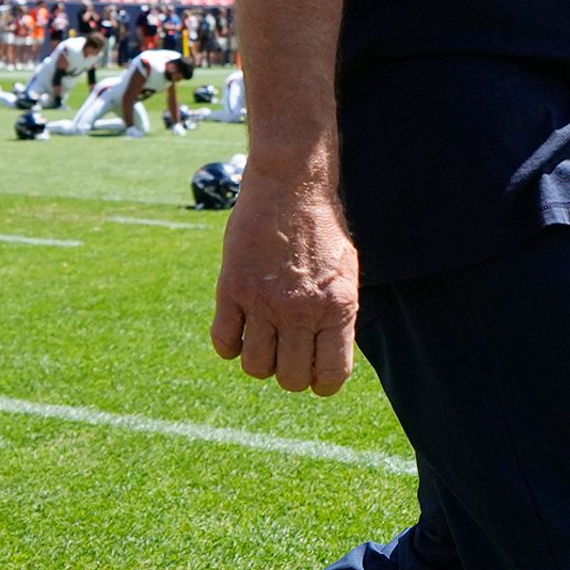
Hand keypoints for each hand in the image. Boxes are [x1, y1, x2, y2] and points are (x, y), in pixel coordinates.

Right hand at [212, 161, 357, 393]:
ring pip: (255, 367)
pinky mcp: (232, 288)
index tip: (314, 371)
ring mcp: (264, 301)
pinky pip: (224, 342)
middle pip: (290, 378)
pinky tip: (239, 328)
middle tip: (288, 351)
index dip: (321, 383)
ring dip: (259, 361)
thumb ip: (337, 318)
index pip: (330, 377)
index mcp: (337, 309)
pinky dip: (229, 344)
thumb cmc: (322, 230)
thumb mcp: (346, 274)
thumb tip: (325, 361)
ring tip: (264, 338)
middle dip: (290, 373)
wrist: (291, 186)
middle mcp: (301, 310)